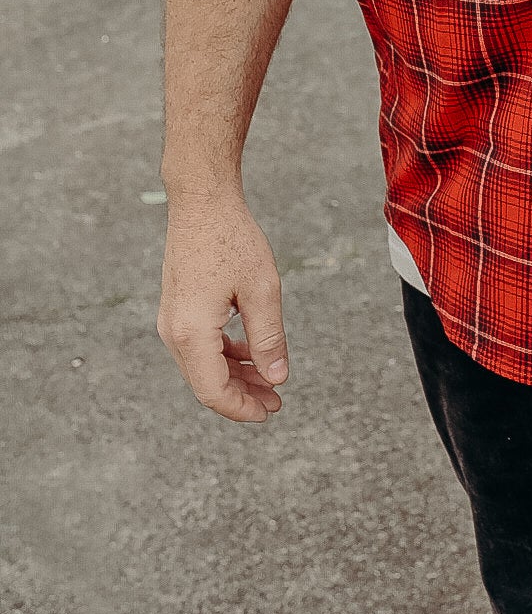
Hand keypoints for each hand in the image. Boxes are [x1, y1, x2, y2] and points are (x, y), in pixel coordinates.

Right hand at [157, 190, 289, 422]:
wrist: (201, 201)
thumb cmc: (232, 238)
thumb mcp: (261, 289)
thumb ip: (268, 338)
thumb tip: (277, 378)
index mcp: (190, 333)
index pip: (213, 391)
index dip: (242, 409)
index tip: (270, 412)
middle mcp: (173, 332)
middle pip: (206, 382)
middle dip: (242, 394)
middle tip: (276, 400)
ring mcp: (171, 320)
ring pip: (203, 365)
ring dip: (235, 374)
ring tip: (270, 377)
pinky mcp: (176, 308)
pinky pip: (199, 345)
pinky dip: (224, 354)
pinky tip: (250, 350)